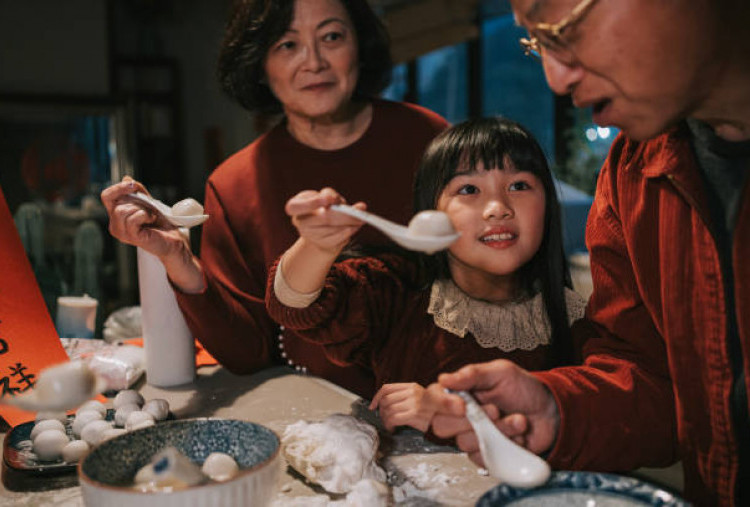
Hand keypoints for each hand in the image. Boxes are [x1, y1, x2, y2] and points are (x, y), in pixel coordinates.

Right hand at [101, 177, 202, 291]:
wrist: (173, 238)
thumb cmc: (160, 222)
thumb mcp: (147, 202)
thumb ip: (137, 191)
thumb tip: (126, 178)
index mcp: (116, 216)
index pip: (106, 196)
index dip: (118, 188)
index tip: (133, 185)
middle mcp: (115, 226)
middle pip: (117, 202)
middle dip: (136, 201)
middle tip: (149, 209)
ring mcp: (122, 233)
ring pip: (122, 211)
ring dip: (141, 209)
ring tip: (150, 215)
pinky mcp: (131, 237)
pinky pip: (132, 219)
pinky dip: (144, 215)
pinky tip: (151, 219)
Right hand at [285, 188, 364, 255]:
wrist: (323, 228)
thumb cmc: (324, 206)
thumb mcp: (325, 196)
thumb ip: (331, 195)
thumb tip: (345, 203)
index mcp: (295, 206)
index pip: (294, 207)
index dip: (312, 203)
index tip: (330, 200)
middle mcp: (299, 222)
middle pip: (323, 218)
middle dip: (344, 214)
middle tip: (361, 209)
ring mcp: (310, 236)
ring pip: (333, 229)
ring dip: (350, 222)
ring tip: (360, 217)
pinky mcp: (321, 245)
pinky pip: (337, 239)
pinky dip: (349, 232)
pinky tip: (355, 226)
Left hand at [370, 383, 434, 432]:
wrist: (449, 420)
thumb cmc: (433, 412)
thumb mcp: (420, 398)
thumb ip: (405, 396)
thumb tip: (385, 401)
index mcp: (412, 386)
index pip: (387, 388)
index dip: (376, 397)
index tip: (373, 405)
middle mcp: (413, 392)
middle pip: (385, 400)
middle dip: (382, 412)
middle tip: (385, 419)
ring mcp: (414, 403)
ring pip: (388, 410)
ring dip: (385, 420)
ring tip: (389, 424)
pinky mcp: (414, 414)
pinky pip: (393, 418)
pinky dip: (389, 425)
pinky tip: (392, 428)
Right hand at [428, 359, 558, 466]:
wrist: (550, 412)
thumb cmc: (524, 389)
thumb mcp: (500, 372)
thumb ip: (472, 374)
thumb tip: (444, 379)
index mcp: (460, 394)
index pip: (434, 401)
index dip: (442, 405)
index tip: (462, 405)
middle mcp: (461, 416)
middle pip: (443, 426)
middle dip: (472, 420)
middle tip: (496, 410)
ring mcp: (473, 437)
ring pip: (466, 443)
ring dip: (496, 432)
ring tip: (518, 420)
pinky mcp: (487, 454)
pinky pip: (482, 458)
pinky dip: (503, 447)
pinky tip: (518, 436)